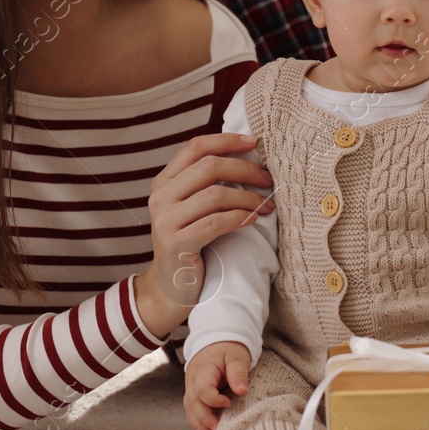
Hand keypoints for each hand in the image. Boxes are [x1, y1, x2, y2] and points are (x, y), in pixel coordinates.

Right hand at [140, 133, 274, 337]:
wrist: (170, 289)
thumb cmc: (191, 244)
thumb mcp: (192, 209)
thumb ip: (207, 184)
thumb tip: (248, 156)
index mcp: (163, 182)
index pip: (195, 147)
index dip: (226, 140)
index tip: (254, 142)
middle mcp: (160, 197)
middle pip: (209, 166)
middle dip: (245, 169)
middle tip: (268, 178)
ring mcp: (165, 220)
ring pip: (215, 194)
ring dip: (248, 197)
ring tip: (266, 204)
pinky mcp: (177, 243)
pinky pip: (216, 222)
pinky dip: (240, 217)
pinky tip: (254, 219)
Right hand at [184, 341, 251, 429]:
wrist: (217, 340)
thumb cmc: (229, 348)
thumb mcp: (237, 356)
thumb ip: (238, 373)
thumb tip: (242, 391)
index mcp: (203, 370)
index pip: (203, 389)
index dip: (214, 400)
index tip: (229, 403)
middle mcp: (193, 380)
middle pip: (193, 402)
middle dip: (204, 418)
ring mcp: (192, 387)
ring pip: (190, 408)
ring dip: (199, 423)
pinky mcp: (195, 392)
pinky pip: (193, 408)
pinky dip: (198, 420)